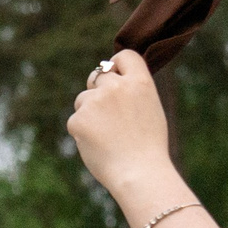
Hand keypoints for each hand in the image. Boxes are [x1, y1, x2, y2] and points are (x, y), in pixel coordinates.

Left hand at [67, 50, 173, 195]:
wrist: (139, 172)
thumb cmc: (148, 145)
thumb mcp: (150, 108)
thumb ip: (132, 91)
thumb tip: (112, 80)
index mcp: (139, 82)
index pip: (123, 56)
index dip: (116, 64)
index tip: (115, 73)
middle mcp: (116, 86)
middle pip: (98, 75)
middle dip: (98, 89)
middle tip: (108, 113)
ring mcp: (95, 101)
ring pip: (83, 98)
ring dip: (89, 112)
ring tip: (108, 135)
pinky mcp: (78, 119)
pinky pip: (76, 119)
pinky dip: (83, 131)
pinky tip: (98, 144)